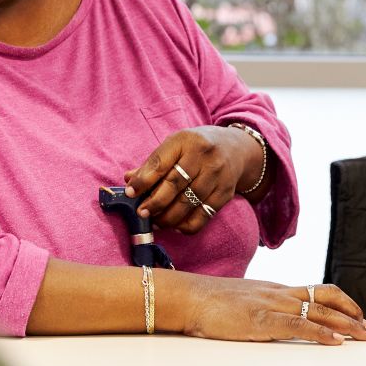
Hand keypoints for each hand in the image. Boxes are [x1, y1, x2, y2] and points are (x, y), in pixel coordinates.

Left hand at [124, 125, 258, 233]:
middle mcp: (203, 156)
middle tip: (142, 213)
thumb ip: (153, 164)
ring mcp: (217, 175)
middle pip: (174, 184)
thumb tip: (129, 180)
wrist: (236, 149)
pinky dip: (187, 225)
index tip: (130, 193)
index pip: (160, 163)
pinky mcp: (225, 193)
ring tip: (156, 221)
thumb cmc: (197, 148)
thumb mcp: (176, 146)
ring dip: (168, 217)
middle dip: (155, 202)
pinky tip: (176, 225)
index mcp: (185, 140)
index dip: (143, 181)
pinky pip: (203, 215)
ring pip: (188, 202)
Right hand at [166, 272, 365, 344]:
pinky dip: (320, 333)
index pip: (317, 290)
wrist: (189, 297)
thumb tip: (273, 320)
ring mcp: (272, 304)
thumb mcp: (243, 301)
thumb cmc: (210, 302)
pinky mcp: (262, 319)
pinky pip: (299, 325)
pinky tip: (335, 342)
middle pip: (326, 298)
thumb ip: (261, 308)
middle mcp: (279, 293)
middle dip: (352, 315)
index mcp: (275, 289)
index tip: (357, 316)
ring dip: (345, 324)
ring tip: (363, 336)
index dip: (341, 302)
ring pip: (319, 310)